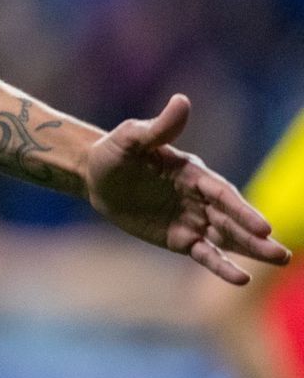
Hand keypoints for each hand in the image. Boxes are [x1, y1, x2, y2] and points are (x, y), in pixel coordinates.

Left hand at [84, 94, 288, 284]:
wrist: (95, 176)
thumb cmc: (114, 152)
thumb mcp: (132, 138)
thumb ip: (159, 127)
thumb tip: (182, 100)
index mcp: (194, 173)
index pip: (222, 194)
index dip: (242, 211)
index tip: (264, 227)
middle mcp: (199, 197)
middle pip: (231, 219)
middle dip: (255, 236)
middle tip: (282, 254)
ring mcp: (192, 219)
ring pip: (226, 237)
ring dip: (250, 250)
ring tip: (279, 260)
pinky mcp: (180, 238)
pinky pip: (204, 252)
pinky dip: (221, 264)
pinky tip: (240, 277)